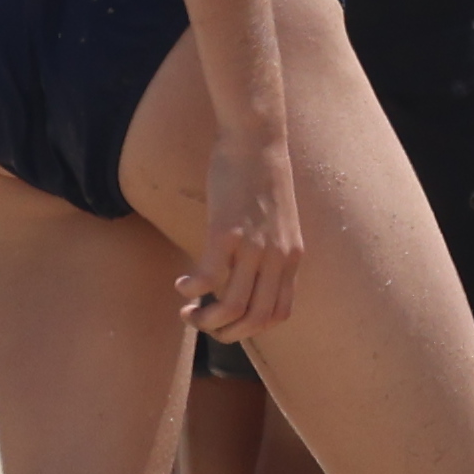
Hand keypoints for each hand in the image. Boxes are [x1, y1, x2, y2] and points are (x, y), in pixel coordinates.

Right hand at [198, 121, 310, 340]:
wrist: (256, 140)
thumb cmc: (262, 177)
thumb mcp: (279, 221)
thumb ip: (271, 250)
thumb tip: (251, 276)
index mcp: (292, 256)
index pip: (280, 314)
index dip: (252, 330)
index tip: (229, 323)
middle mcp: (277, 256)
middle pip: (255, 319)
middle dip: (226, 334)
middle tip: (202, 323)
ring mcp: (253, 246)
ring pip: (231, 307)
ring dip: (204, 320)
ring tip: (187, 312)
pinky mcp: (227, 233)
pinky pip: (207, 279)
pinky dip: (191, 289)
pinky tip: (181, 284)